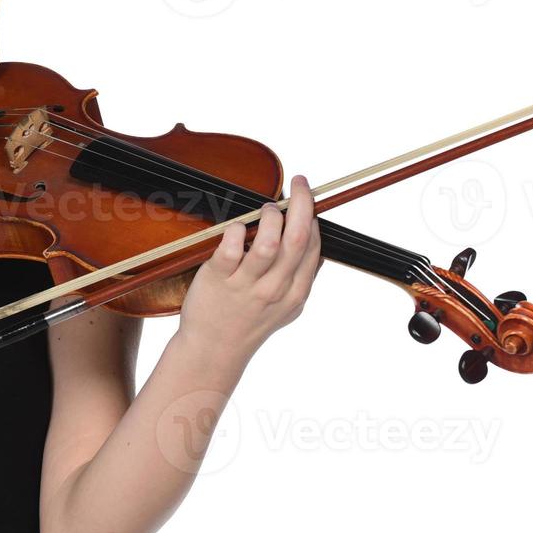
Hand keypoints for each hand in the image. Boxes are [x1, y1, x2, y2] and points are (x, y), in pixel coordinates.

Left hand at [176, 174, 322, 359]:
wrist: (214, 351)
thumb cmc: (249, 323)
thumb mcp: (286, 309)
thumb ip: (303, 279)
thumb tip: (318, 249)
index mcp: (295, 292)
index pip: (313, 246)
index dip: (313, 215)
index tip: (308, 196)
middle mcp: (274, 289)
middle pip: (297, 238)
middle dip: (302, 203)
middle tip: (300, 182)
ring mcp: (245, 285)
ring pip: (268, 244)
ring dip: (271, 217)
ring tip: (268, 207)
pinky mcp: (217, 280)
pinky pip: (231, 250)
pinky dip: (237, 232)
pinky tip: (238, 225)